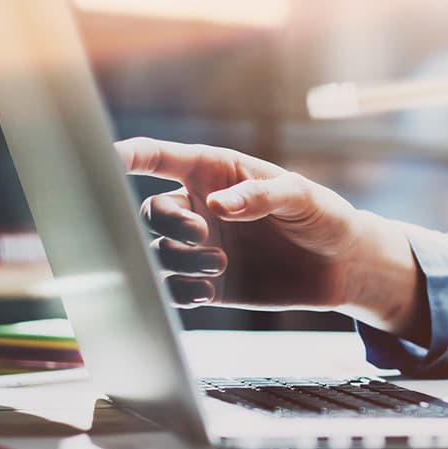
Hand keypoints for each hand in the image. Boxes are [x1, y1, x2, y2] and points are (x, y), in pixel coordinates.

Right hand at [116, 138, 421, 334]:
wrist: (343, 265)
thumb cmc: (323, 216)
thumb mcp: (301, 196)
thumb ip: (260, 195)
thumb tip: (216, 205)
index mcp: (215, 172)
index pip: (159, 157)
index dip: (127, 156)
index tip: (104, 159)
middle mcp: (199, 206)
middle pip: (150, 212)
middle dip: (168, 222)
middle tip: (202, 233)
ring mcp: (202, 246)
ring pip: (158, 252)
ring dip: (179, 258)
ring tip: (220, 264)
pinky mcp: (209, 283)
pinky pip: (174, 289)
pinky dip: (180, 292)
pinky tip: (206, 292)